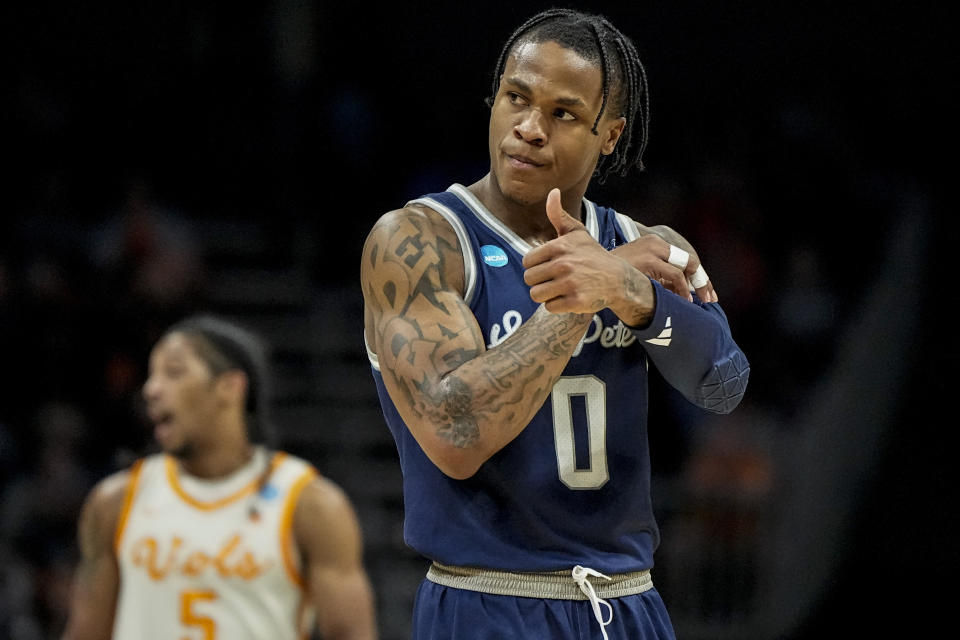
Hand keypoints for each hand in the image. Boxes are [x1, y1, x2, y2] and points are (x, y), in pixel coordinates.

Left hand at [522, 189, 654, 321]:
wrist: (618, 278)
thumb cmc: (593, 255)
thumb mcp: (577, 233)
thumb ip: (559, 215)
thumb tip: (552, 192)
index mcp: (559, 247)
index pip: (527, 262)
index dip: (535, 266)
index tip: (548, 267)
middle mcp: (564, 264)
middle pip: (529, 279)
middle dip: (539, 282)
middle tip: (554, 280)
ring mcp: (570, 284)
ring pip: (536, 295)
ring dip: (545, 295)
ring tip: (559, 289)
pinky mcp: (575, 301)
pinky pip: (549, 307)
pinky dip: (556, 305)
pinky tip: (568, 297)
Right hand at [612, 233, 717, 302]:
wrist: (590, 275)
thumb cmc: (612, 278)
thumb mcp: (638, 272)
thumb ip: (658, 276)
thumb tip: (679, 291)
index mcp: (653, 243)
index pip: (683, 258)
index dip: (696, 276)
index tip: (704, 292)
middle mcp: (655, 243)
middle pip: (689, 261)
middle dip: (702, 281)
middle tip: (710, 298)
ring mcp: (652, 250)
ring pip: (686, 267)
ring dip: (696, 286)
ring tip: (700, 302)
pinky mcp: (649, 261)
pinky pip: (675, 276)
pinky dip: (683, 289)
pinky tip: (686, 300)